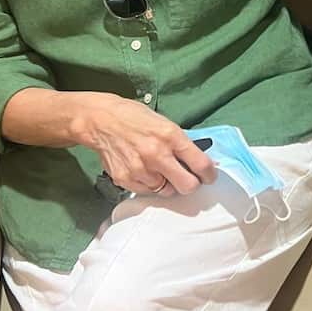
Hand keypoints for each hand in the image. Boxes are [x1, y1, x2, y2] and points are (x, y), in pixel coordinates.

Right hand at [70, 93, 216, 196]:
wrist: (101, 120)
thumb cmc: (134, 118)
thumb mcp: (165, 123)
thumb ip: (182, 143)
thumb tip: (200, 160)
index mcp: (171, 136)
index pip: (201, 164)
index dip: (210, 174)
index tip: (209, 177)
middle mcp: (157, 154)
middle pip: (187, 186)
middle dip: (191, 184)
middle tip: (188, 178)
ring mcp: (140, 169)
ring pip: (167, 192)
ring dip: (168, 184)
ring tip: (160, 171)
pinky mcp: (125, 179)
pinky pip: (147, 192)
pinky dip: (150, 185)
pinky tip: (145, 171)